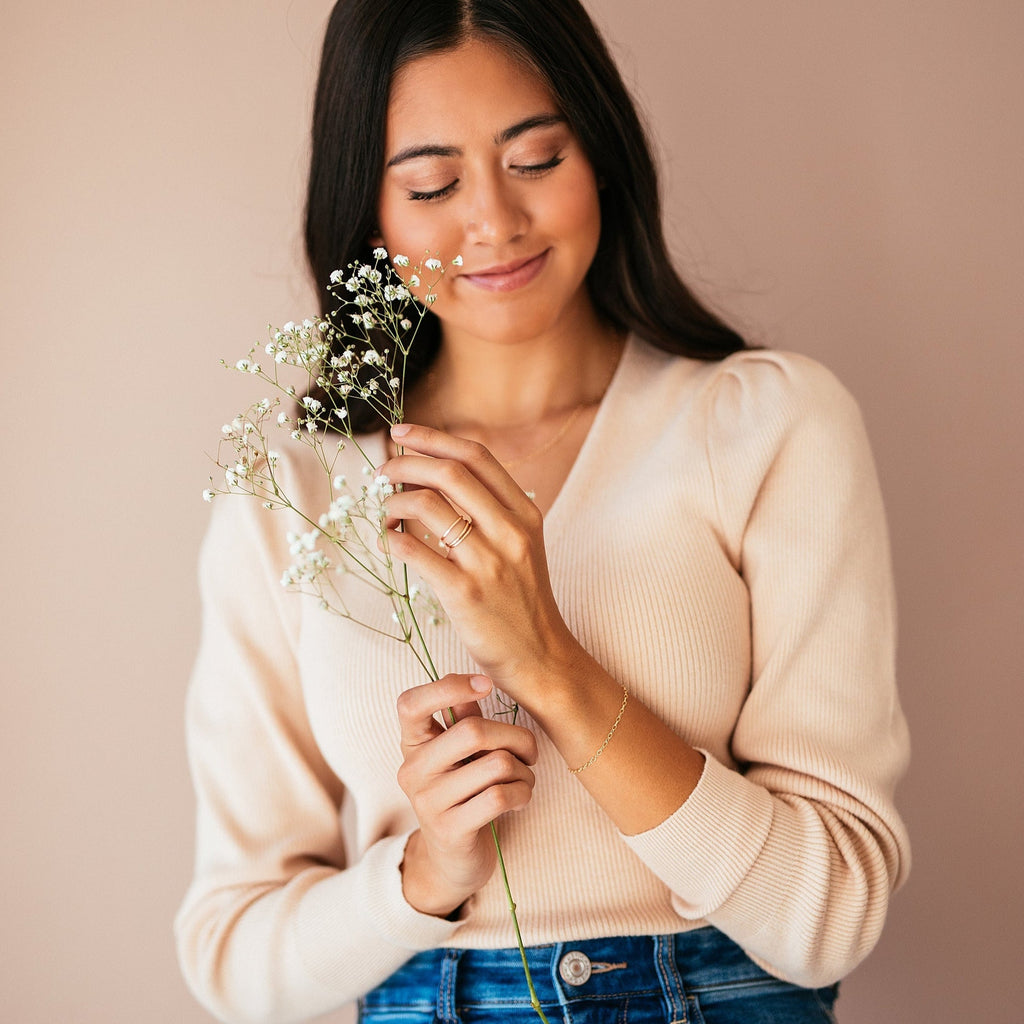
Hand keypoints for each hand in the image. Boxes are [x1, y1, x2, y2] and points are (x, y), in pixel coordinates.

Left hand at [380, 423, 579, 699]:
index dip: (433, 437)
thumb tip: (436, 473)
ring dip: (395, 502)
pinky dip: (392, 540)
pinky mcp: (465, 594)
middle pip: (449, 473)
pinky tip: (389, 542)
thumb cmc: (523, 600)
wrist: (541, 657)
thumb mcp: (522, 545)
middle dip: (406, 463)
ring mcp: (489, 562)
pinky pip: (415, 552)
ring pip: (428, 506)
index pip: (477, 456)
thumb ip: (492, 510)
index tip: (402, 434)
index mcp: (526, 513)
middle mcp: (510, 532)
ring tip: (386, 513)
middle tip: (383, 471)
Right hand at [396, 673, 538, 916]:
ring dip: (524, 771)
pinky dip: (522, 793)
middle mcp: (412, 770)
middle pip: (473, 731)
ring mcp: (427, 801)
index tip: (486, 684)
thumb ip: (464, 718)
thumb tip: (479, 681)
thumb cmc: (463, 792)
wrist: (451, 859)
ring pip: (496, 764)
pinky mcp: (450, 829)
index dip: (449, 686)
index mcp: (412, 743)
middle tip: (528, 751)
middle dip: (516, 738)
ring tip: (523, 779)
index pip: (410, 703)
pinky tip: (521, 798)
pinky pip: (500, 796)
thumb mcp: (459, 753)